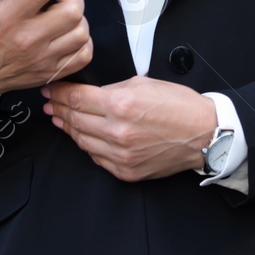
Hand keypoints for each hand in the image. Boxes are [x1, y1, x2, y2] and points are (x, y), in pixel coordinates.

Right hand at [0, 0, 93, 110]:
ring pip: (81, 33)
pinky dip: (83, 44)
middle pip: (72, 12)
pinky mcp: (50, 72)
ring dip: (79, 20)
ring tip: (65, 17)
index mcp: (10, 16)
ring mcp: (42, 57)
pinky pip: (83, 56)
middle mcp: (29, 38)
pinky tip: (70, 36)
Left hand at [41, 75, 217, 181]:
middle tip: (51, 103)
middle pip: (75, 120)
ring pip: (82, 141)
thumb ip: (114, 88)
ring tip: (61, 119)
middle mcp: (118, 132)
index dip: (59, 93)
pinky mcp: (126, 171)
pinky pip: (96, 157)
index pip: (76, 98)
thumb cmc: (181, 106)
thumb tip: (92, 93)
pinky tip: (84, 136)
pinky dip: (88, 145)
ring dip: (69, 128)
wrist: (204, 134)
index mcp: (121, 105)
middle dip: (59, 109)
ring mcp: (120, 155)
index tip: (51, 90)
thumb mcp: (145, 83)